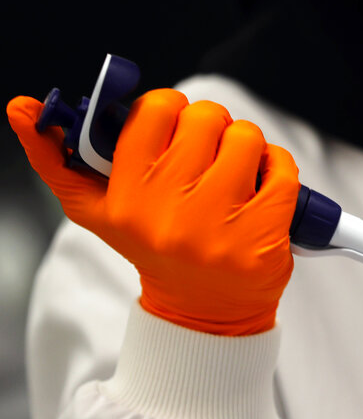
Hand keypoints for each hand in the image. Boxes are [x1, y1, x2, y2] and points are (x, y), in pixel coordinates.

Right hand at [8, 90, 299, 334]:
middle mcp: (168, 214)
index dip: (170, 110)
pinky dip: (278, 168)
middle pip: (206, 117)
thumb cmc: (154, 247)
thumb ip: (55, 158)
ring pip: (247, 137)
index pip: (156, 110)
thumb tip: (19, 106)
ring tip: (235, 171)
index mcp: (124, 200)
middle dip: (212, 127)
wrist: (204, 312)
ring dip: (247, 146)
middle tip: (208, 152)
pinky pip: (282, 168)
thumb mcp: (96, 210)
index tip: (173, 128)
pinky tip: (262, 188)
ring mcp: (218, 226)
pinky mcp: (263, 236)